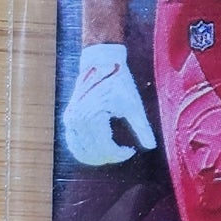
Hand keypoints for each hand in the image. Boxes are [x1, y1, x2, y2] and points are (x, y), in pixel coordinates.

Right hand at [63, 42, 156, 165]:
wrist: (101, 64)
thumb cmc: (120, 84)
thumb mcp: (134, 105)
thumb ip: (142, 127)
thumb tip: (152, 146)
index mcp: (92, 116)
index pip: (105, 148)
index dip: (119, 154)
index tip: (131, 151)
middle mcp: (76, 120)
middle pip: (93, 153)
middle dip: (110, 156)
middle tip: (125, 152)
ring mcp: (69, 120)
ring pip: (81, 152)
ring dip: (98, 157)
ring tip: (115, 152)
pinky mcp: (68, 120)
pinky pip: (74, 145)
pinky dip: (87, 152)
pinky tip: (102, 150)